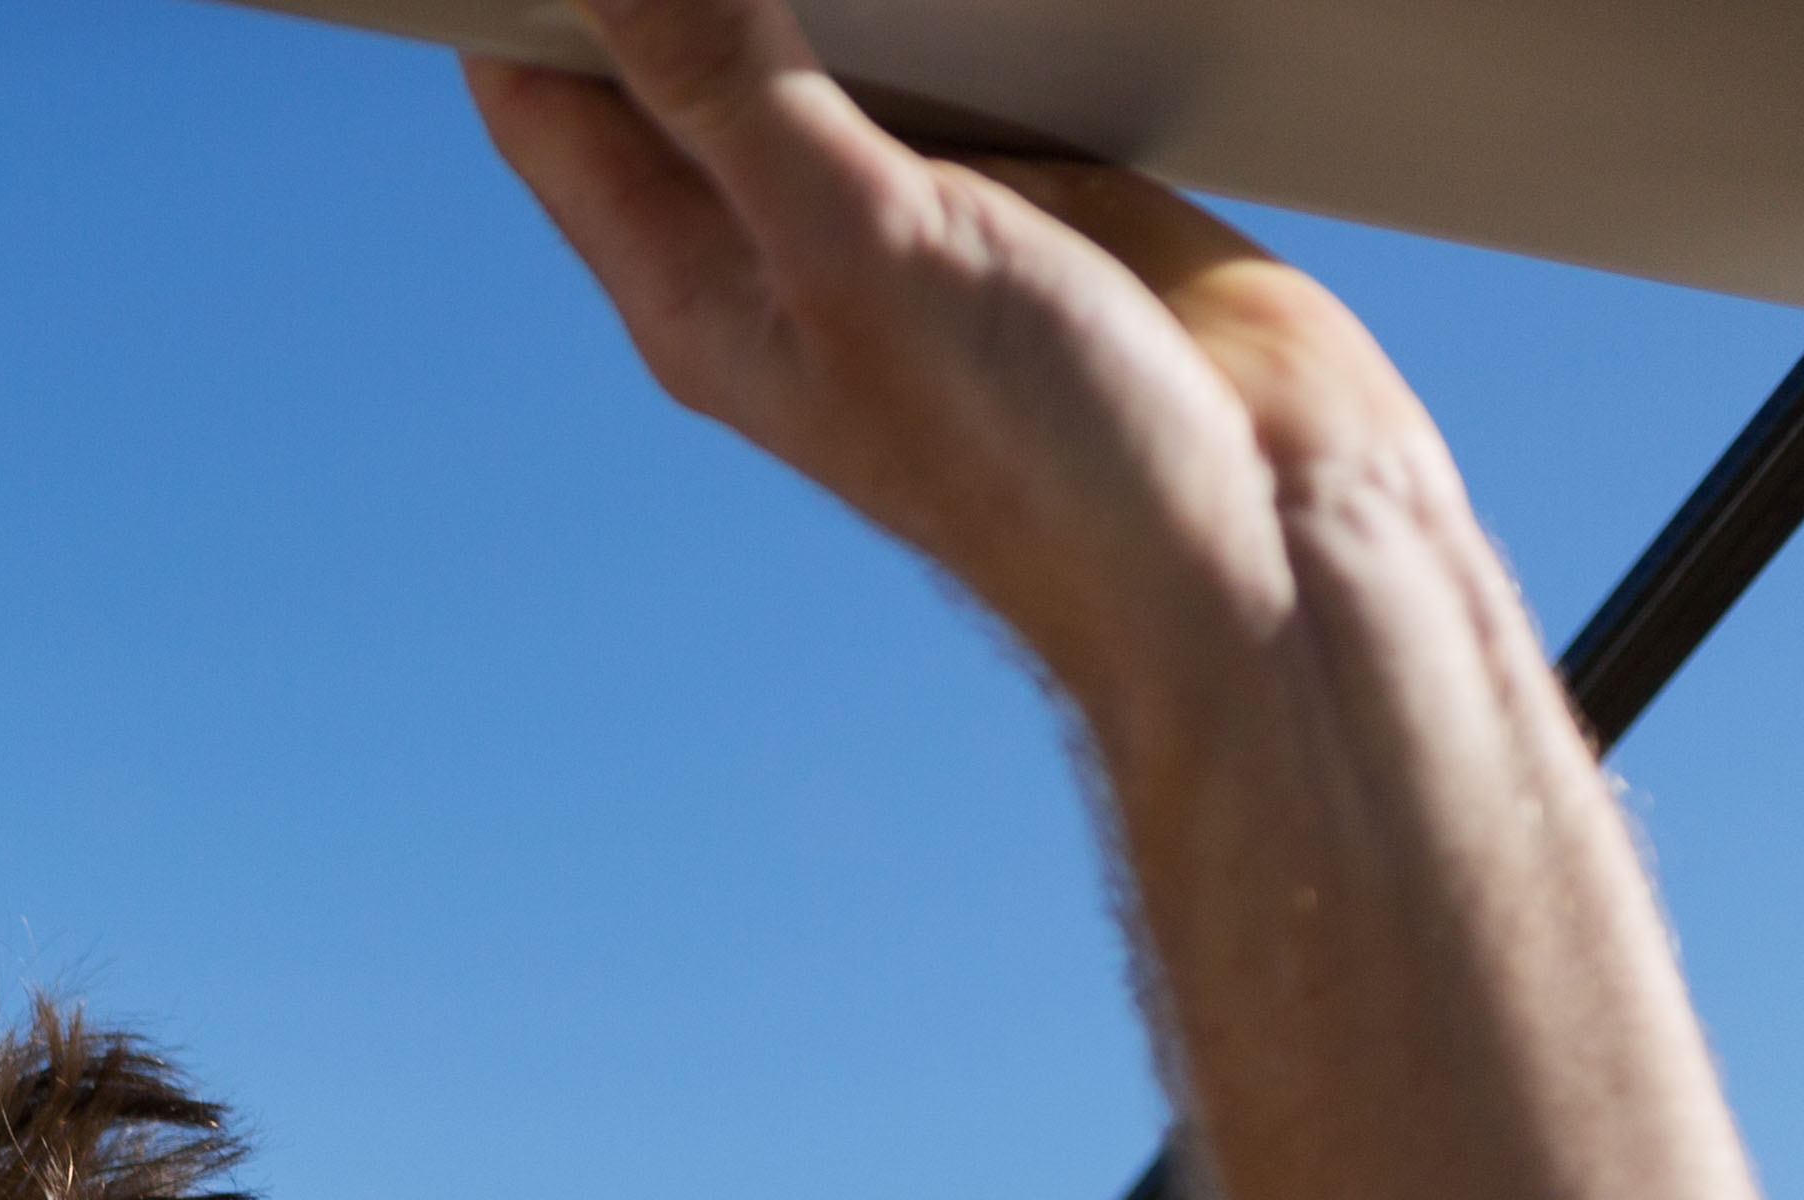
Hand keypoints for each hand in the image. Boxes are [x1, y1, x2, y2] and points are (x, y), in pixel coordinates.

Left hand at [469, 0, 1462, 750]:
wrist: (1257, 545)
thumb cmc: (1037, 451)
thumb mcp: (858, 243)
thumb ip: (727, 91)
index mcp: (693, 286)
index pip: (546, 100)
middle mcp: (783, 245)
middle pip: (669, 55)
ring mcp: (908, 211)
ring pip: (820, 40)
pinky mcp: (1032, 182)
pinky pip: (962, 50)